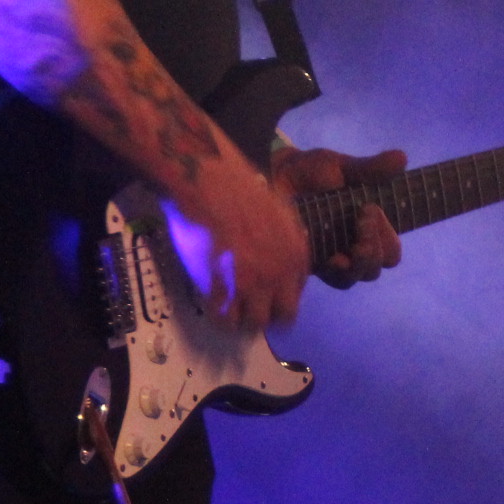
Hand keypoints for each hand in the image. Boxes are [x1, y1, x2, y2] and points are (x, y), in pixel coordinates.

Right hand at [163, 160, 311, 329]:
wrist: (206, 179)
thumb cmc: (237, 187)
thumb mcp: (279, 213)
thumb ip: (283, 240)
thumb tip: (278, 255)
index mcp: (297, 257)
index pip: (296, 295)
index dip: (278, 299)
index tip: (263, 297)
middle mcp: (280, 275)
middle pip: (283, 318)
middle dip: (266, 317)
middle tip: (248, 311)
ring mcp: (252, 284)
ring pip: (254, 324)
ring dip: (242, 321)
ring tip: (229, 311)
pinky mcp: (222, 288)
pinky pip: (224, 318)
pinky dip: (218, 317)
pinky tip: (212, 305)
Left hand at [270, 147, 407, 287]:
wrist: (271, 175)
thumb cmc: (308, 172)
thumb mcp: (341, 167)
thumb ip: (370, 169)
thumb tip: (402, 157)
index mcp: (366, 227)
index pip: (390, 249)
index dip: (386, 235)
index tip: (368, 208)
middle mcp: (353, 246)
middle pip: (378, 266)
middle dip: (375, 248)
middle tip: (359, 223)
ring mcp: (334, 259)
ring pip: (360, 275)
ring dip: (361, 262)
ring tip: (351, 246)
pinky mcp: (314, 266)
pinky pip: (336, 280)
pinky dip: (339, 271)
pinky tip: (333, 258)